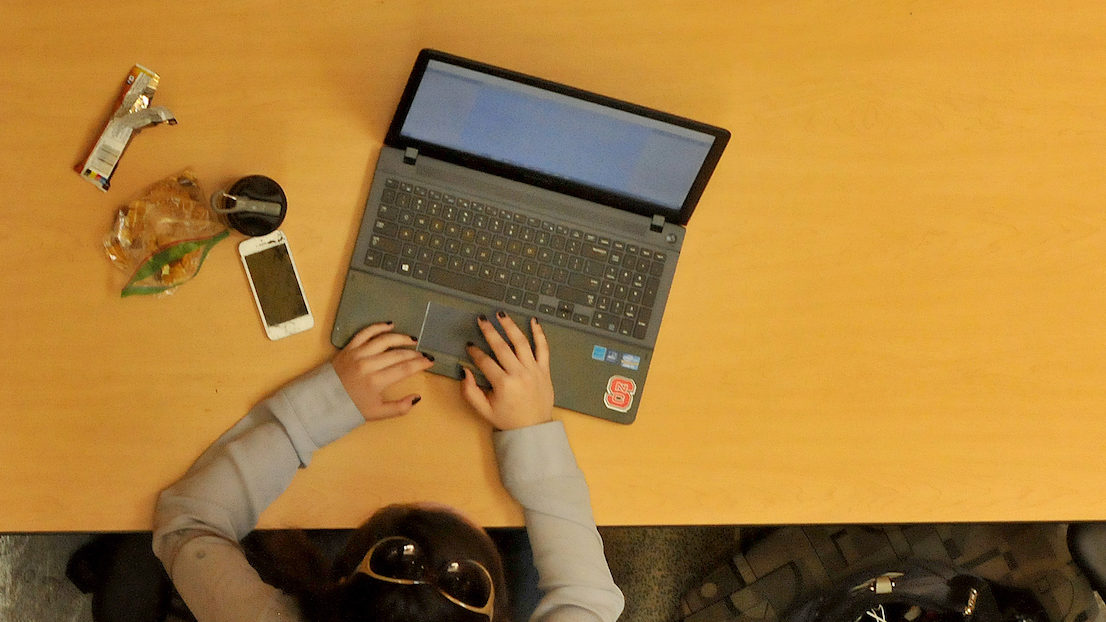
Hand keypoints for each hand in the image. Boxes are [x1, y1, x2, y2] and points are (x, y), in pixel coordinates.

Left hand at [332, 322, 433, 421]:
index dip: (420, 364)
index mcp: (376, 382)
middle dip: (414, 353)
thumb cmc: (349, 408)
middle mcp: (368, 365)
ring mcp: (358, 354)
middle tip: (423, 354)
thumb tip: (417, 397)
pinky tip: (390, 325)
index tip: (430, 361)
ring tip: (412, 339)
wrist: (321, 401)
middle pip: (397, 354)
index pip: (404, 369)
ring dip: (401, 338)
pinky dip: (378, 327)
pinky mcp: (349, 348)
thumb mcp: (376, 414)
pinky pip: (366, 333)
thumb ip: (399, 407)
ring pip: (384, 340)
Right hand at [461, 312, 553, 429]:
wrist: (533, 429)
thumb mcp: (483, 410)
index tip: (469, 345)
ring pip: (521, 342)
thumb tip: (464, 371)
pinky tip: (533, 320)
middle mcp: (519, 373)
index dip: (475, 352)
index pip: (485, 361)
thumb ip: (470, 391)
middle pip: (501, 347)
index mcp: (503, 384)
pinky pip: (543, 348)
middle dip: (489, 331)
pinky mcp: (545, 370)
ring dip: (510, 326)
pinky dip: (539, 333)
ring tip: (501, 314)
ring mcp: (534, 370)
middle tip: (481, 319)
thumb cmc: (507, 419)